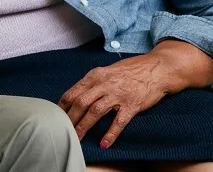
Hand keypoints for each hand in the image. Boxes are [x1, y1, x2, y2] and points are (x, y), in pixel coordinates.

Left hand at [59, 40, 212, 147]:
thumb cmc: (130, 71)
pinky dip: (110, 134)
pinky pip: (118, 122)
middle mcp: (104, 84)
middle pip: (80, 103)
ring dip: (84, 126)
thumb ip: (92, 83)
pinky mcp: (132, 105)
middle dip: (70, 118)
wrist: (157, 69)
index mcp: (95, 76)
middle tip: (62, 130)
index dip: (63, 106)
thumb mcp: (107, 72)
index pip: (73, 91)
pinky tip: (103, 143)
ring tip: (77, 138)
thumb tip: (77, 95)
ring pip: (95, 112)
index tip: (56, 116)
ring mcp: (118, 95)